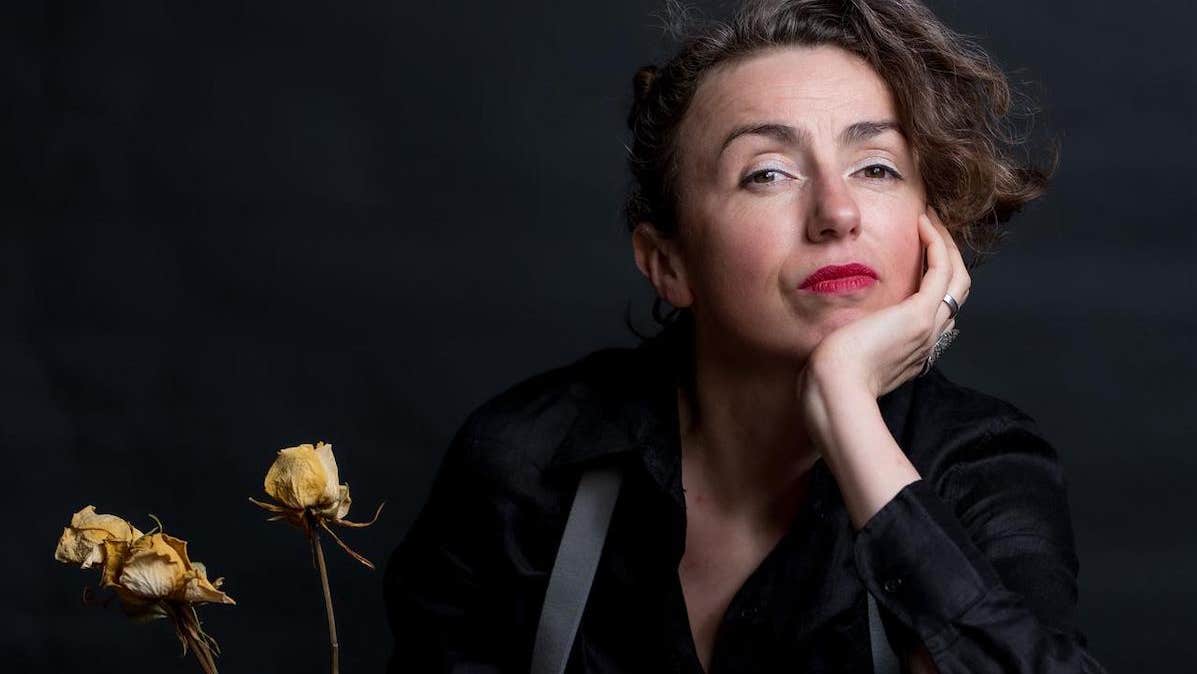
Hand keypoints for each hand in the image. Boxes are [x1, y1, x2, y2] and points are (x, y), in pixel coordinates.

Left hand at [800, 206, 970, 405]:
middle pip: (956, 293)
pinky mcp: (919, 315)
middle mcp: (927, 340)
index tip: (918, 253)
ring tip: (930, 218)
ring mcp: (927, 328)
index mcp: (911, 352)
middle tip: (931, 228)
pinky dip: (937, 243)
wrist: (834, 390)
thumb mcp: (844, 357)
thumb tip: (840, 333)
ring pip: (956, 278)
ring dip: (946, 244)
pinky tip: (923, 223)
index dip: (934, 280)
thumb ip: (851, 343)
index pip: (937, 311)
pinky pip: (942, 269)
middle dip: (948, 257)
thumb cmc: (829, 379)